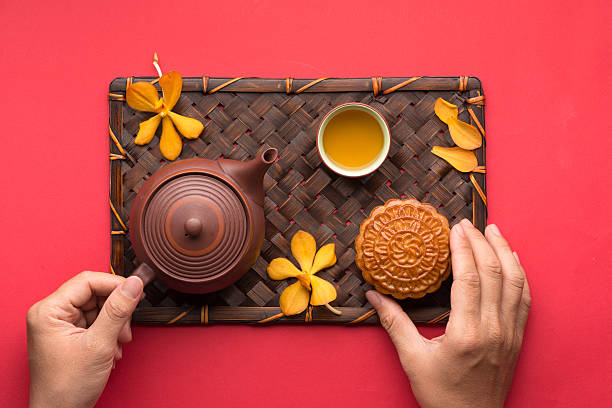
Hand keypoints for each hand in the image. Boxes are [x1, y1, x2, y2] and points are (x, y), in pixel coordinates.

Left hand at [27, 271, 143, 407]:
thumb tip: (134, 285)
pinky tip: (111, 348)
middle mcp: (52, 314)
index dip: (115, 285)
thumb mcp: (99, 344)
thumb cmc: (66, 388)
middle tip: (125, 327)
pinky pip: (96, 321)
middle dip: (116, 310)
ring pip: (99, 308)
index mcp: (49, 311)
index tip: (136, 291)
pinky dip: (109, 333)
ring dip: (115, 324)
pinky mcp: (70, 335)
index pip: (88, 281)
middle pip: (95, 294)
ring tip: (117, 343)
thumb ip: (118, 311)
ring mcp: (60, 325)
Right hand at [366, 219, 530, 407]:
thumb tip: (372, 296)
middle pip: (494, 273)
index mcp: (467, 333)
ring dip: (505, 252)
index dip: (463, 249)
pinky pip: (524, 299)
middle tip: (468, 223)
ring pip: (515, 282)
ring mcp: (510, 334)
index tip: (455, 228)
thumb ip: (393, 323)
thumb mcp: (412, 359)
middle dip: (482, 242)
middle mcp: (494, 329)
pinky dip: (520, 274)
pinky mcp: (517, 339)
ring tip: (494, 230)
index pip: (470, 278)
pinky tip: (513, 260)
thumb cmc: (441, 395)